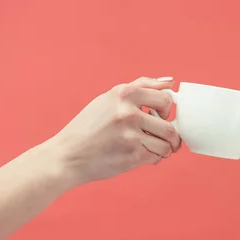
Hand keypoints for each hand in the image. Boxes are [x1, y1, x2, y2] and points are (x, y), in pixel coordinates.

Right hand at [47, 76, 181, 186]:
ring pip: (166, 145)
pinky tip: (141, 155)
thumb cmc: (89, 126)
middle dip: (172, 136)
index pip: (166, 98)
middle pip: (170, 127)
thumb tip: (170, 82)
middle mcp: (128, 113)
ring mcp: (131, 135)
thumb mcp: (109, 99)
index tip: (160, 116)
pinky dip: (153, 158)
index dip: (167, 109)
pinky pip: (156, 157)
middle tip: (164, 138)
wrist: (68, 155)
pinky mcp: (131, 156)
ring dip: (165, 149)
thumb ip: (140, 87)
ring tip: (155, 148)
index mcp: (124, 94)